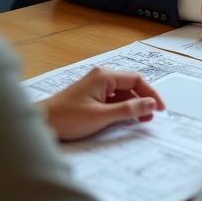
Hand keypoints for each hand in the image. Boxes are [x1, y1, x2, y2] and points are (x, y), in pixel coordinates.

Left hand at [36, 67, 164, 140]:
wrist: (41, 124)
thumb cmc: (66, 118)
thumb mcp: (103, 116)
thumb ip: (130, 109)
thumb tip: (151, 104)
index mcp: (104, 76)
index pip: (137, 80)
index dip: (151, 94)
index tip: (160, 108)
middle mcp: (101, 78)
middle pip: (131, 86)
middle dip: (143, 101)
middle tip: (150, 117)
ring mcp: (95, 87)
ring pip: (123, 94)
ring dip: (133, 106)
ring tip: (139, 120)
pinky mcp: (91, 96)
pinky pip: (113, 99)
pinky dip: (122, 108)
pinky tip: (124, 119)